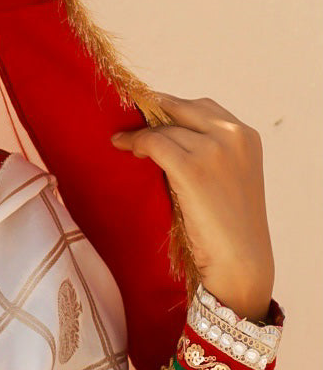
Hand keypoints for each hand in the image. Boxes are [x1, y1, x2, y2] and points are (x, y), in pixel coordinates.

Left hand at [110, 92, 274, 320]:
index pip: (200, 107)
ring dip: (141, 132)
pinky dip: (135, 142)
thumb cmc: (229, 227)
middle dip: (152, 112)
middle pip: (180, 108)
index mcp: (247, 136)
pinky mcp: (192, 168)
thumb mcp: (228, 177)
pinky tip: (122, 147)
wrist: (240, 262)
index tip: (148, 115)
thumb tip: (163, 135)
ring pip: (164, 127)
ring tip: (124, 141)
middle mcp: (233, 135)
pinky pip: (153, 142)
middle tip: (128, 118)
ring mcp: (214, 149)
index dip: (170, 109)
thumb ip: (209, 152)